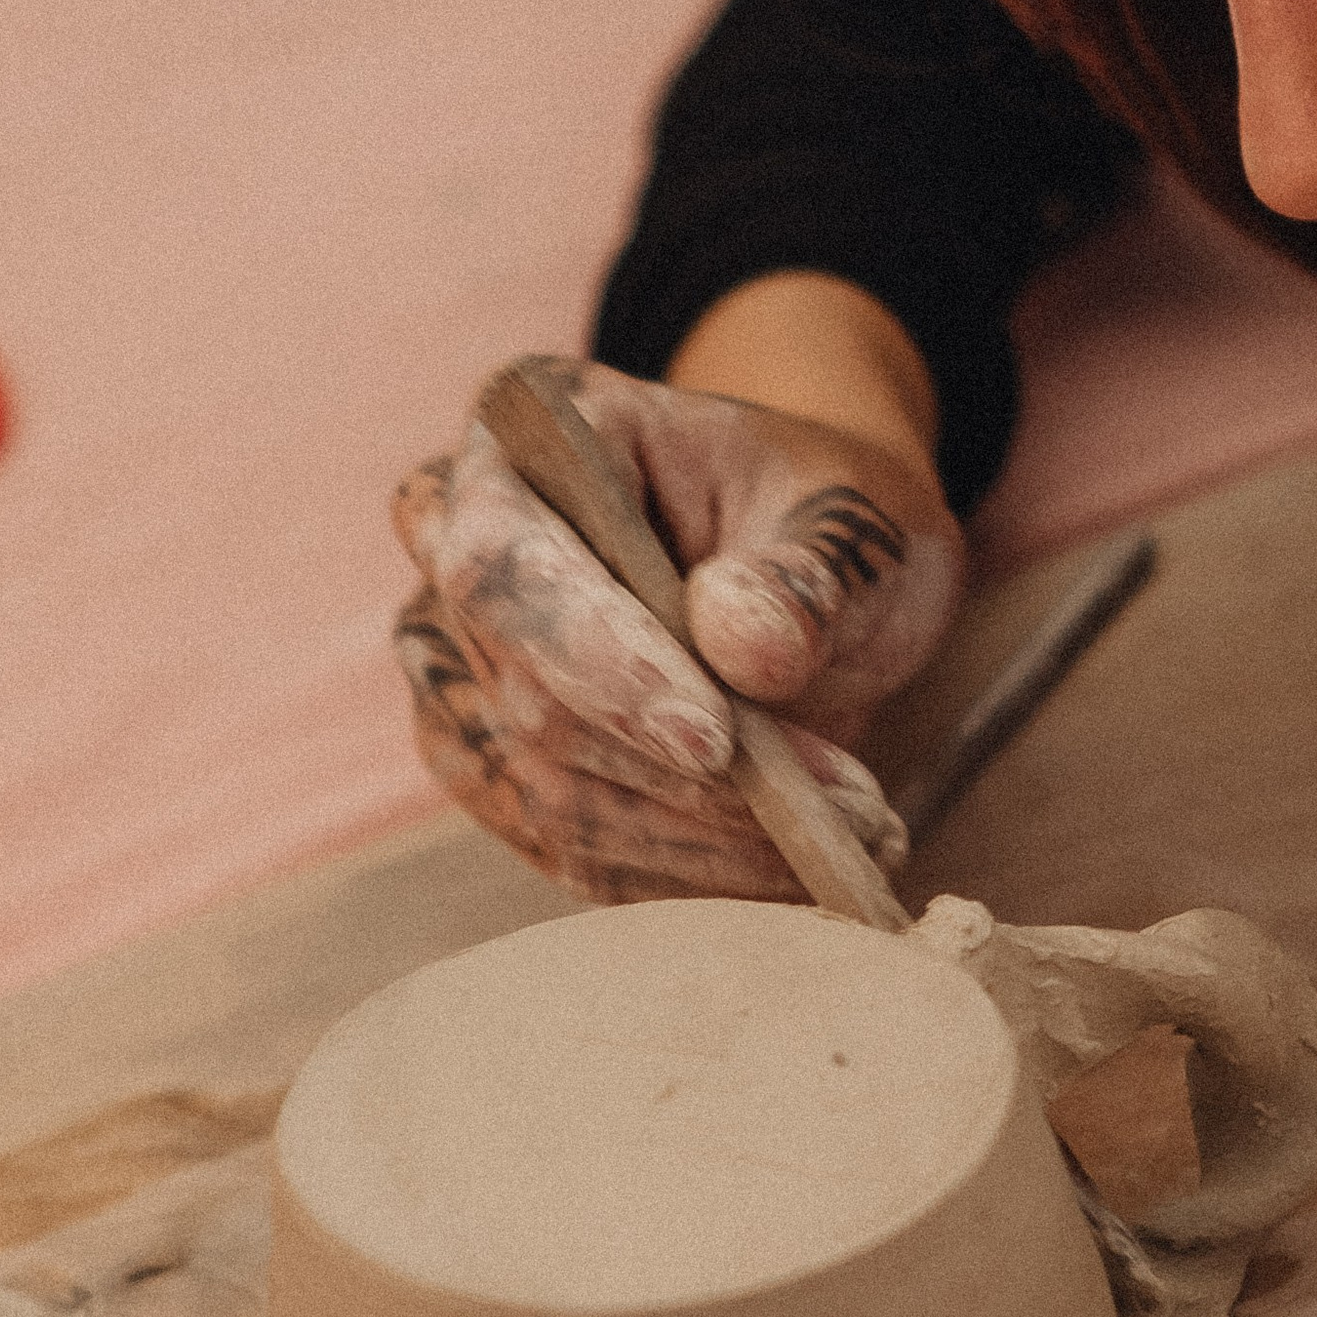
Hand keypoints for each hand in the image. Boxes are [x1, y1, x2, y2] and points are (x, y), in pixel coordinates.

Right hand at [392, 358, 964, 900]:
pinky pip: (577, 853)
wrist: (800, 560)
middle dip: (692, 775)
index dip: (596, 660)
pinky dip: (694, 872)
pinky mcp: (498, 773)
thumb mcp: (851, 510)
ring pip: (551, 796)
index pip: (506, 566)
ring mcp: (465, 676)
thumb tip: (746, 645)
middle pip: (529, 701)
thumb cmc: (813, 509)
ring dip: (707, 835)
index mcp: (520, 444)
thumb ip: (809, 567)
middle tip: (850, 803)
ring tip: (855, 831)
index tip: (713, 740)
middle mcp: (461, 557)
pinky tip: (790, 865)